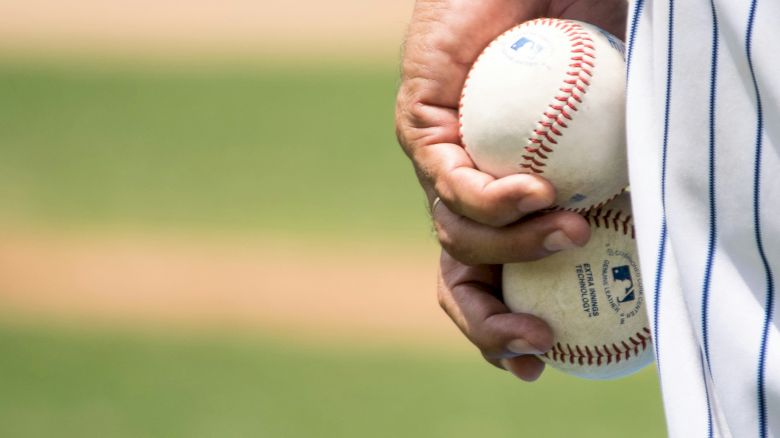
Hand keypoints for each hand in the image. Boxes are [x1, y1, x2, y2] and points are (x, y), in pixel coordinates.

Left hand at [396, 0, 626, 378]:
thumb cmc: (587, 48)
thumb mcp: (622, 126)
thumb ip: (634, 175)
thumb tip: (673, 229)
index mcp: (505, 205)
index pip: (493, 282)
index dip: (508, 329)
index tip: (545, 358)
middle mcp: (466, 193)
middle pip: (459, 280)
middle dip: (491, 325)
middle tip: (537, 342)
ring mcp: (441, 164)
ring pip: (458, 239)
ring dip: (518, 251)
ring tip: (570, 230)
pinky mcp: (421, 127)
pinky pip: (450, 183)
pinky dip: (495, 200)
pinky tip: (536, 189)